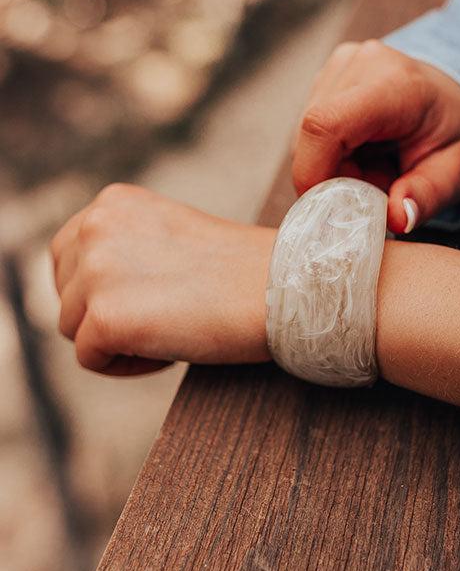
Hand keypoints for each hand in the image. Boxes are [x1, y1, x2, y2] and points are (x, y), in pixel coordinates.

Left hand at [51, 184, 273, 374]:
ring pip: (75, 328)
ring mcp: (96, 272)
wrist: (281, 288)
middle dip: (106, 314)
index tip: (149, 299)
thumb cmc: (239, 271)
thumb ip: (124, 248)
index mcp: (112, 203)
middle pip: (66, 294)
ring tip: (171, 332)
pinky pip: (91, 359)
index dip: (102, 288)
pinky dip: (128, 367)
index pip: (67, 255)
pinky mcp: (105, 318)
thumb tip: (90, 292)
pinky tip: (169, 353)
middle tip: (164, 318)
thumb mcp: (167, 236)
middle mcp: (94, 227)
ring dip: (117, 341)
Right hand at [292, 40, 459, 232]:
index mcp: (396, 85)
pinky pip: (309, 134)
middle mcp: (360, 65)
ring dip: (333, 169)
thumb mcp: (459, 171)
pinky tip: (361, 155)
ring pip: (305, 140)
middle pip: (313, 140)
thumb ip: (428, 195)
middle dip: (334, 180)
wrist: (455, 97)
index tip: (330, 209)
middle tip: (374, 190)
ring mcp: (338, 68)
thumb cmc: (455, 133)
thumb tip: (397, 219)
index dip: (313, 173)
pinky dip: (331, 157)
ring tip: (373, 169)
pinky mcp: (325, 79)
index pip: (327, 125)